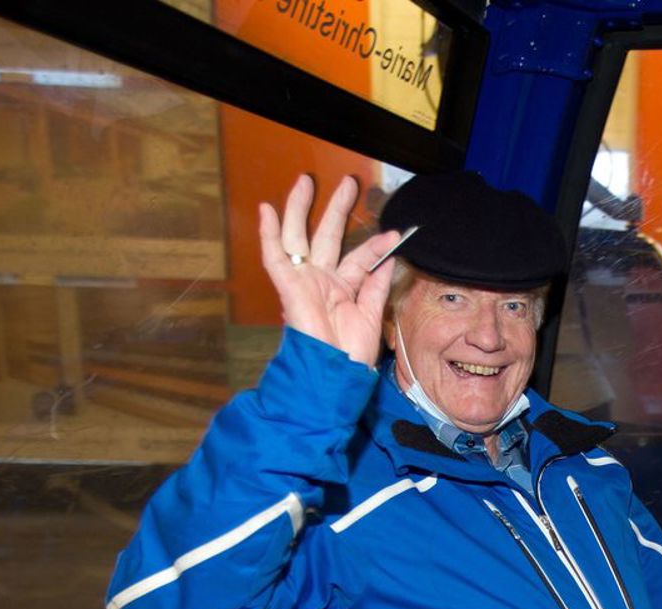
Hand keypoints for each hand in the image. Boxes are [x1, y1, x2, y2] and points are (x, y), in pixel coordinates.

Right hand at [256, 174, 402, 366]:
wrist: (333, 374)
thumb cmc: (350, 354)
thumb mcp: (371, 316)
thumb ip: (376, 286)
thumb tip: (389, 259)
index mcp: (343, 289)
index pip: (359, 258)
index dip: (376, 245)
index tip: (394, 233)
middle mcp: (322, 280)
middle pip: (327, 236)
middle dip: (336, 208)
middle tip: (348, 183)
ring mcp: (304, 281)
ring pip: (299, 237)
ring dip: (302, 208)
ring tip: (306, 181)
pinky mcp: (288, 286)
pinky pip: (275, 256)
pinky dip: (269, 234)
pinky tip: (267, 210)